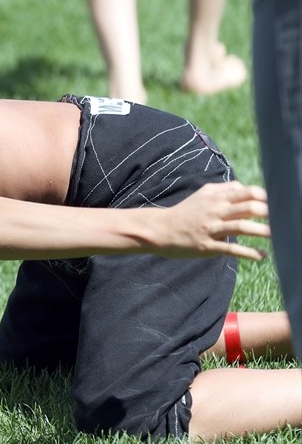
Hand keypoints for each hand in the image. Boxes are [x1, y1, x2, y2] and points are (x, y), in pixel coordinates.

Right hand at [155, 182, 269, 259]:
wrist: (160, 230)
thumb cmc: (184, 212)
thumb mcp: (202, 195)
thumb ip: (223, 189)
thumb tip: (243, 187)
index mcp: (217, 198)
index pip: (247, 192)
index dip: (265, 197)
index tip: (278, 204)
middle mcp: (216, 211)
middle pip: (248, 207)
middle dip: (269, 213)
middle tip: (284, 219)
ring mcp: (211, 229)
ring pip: (242, 227)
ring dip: (263, 231)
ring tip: (280, 236)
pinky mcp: (207, 246)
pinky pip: (230, 249)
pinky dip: (248, 253)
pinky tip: (261, 256)